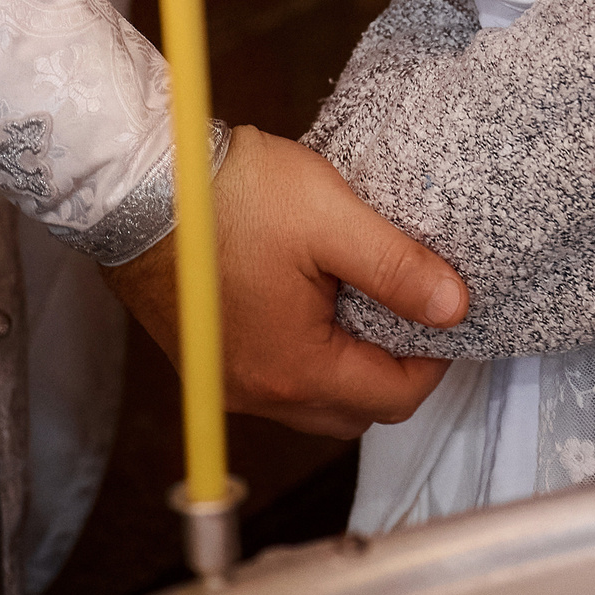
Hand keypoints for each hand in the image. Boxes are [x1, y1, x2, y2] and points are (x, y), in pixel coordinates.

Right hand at [108, 126, 468, 438]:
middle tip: (409, 308)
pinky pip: (275, 380)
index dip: (434, 359)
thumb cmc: (230, 195)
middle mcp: (257, 393)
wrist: (140, 184)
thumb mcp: (333, 220)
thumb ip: (398, 268)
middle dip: (393, 369)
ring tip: (361, 300)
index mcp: (296, 370)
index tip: (444, 312)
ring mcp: (225, 380)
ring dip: (348, 364)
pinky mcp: (207, 359)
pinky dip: (307, 355)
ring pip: (313, 400)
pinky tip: (313, 302)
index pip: (395, 399)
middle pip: (354, 410)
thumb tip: (453, 307)